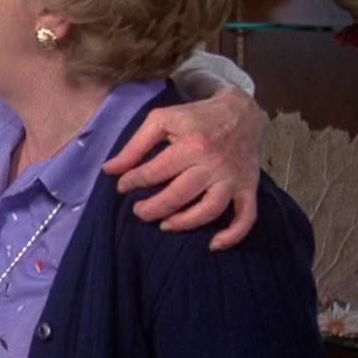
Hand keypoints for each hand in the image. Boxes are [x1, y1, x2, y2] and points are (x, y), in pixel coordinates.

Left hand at [102, 86, 266, 250]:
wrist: (242, 113)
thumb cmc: (196, 117)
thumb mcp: (162, 120)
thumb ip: (135, 145)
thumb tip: (109, 169)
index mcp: (191, 145)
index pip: (154, 172)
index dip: (132, 182)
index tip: (122, 186)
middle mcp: (213, 164)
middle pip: (179, 196)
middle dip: (152, 209)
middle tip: (138, 211)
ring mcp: (233, 179)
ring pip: (209, 210)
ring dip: (184, 223)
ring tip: (164, 225)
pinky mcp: (249, 188)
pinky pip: (246, 217)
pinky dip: (233, 235)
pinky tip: (213, 245)